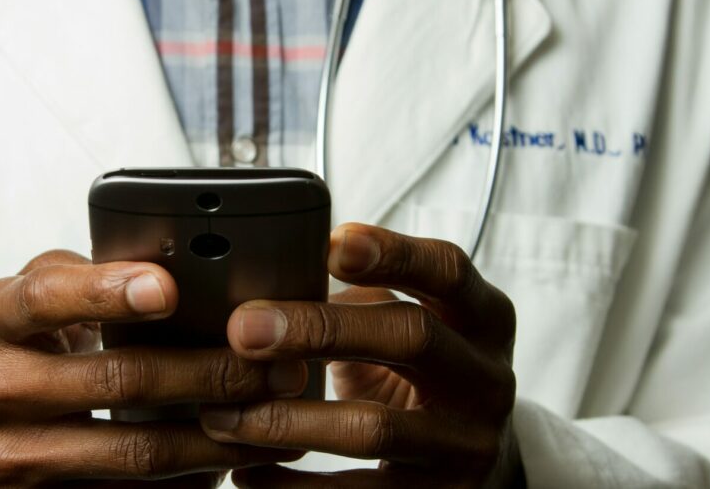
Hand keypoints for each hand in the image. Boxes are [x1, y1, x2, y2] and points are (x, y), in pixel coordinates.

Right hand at [0, 250, 304, 487]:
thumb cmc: (9, 351)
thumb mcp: (21, 302)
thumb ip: (80, 278)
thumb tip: (173, 265)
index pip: (48, 296)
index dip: (108, 290)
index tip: (169, 287)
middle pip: (117, 379)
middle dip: (210, 371)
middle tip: (276, 364)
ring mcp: (10, 456)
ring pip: (135, 451)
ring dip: (216, 436)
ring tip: (273, 416)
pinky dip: (187, 481)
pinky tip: (229, 461)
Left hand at [199, 224, 520, 487]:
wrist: (483, 466)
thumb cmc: (425, 378)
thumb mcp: (414, 328)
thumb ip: (363, 300)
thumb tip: (270, 278)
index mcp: (483, 320)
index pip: (448, 271)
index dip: (393, 253)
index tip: (330, 244)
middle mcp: (486, 379)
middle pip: (412, 337)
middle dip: (320, 329)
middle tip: (244, 329)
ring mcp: (467, 444)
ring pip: (375, 427)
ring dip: (288, 419)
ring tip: (223, 415)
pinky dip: (292, 486)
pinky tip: (247, 472)